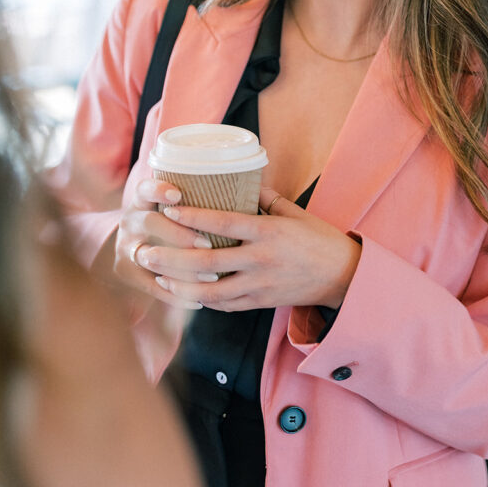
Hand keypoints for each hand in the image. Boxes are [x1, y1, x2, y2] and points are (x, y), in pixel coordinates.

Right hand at [113, 179, 219, 313]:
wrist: (132, 249)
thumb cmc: (170, 222)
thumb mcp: (173, 206)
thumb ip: (200, 197)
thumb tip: (249, 187)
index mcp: (143, 200)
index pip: (146, 188)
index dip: (159, 190)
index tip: (179, 194)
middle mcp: (131, 222)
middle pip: (149, 223)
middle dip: (179, 235)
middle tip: (207, 245)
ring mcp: (127, 249)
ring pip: (150, 257)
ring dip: (181, 267)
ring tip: (212, 275)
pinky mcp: (128, 274)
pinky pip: (151, 286)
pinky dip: (176, 294)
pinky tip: (200, 301)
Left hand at [131, 187, 361, 312]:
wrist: (343, 276)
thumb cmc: (319, 239)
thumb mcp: (295, 212)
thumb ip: (266, 198)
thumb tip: (242, 181)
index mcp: (269, 231)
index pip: (225, 223)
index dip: (194, 216)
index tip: (169, 208)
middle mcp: (261, 260)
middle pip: (207, 262)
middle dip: (172, 259)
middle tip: (145, 253)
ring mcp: (259, 285)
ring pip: (211, 291)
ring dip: (180, 287)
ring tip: (157, 279)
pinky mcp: (260, 302)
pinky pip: (225, 305)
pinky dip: (201, 301)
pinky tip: (183, 294)